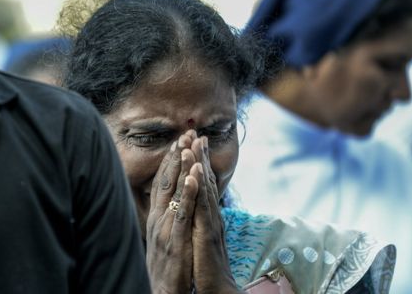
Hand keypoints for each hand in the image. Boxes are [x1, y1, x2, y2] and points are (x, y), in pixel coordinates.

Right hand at [146, 134, 198, 293]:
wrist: (162, 292)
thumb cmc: (166, 267)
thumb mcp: (163, 238)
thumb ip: (167, 218)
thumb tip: (171, 201)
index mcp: (157, 217)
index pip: (163, 183)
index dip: (171, 161)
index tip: (179, 141)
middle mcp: (158, 219)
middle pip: (167, 181)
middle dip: (177, 156)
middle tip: (186, 132)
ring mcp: (166, 229)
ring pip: (174, 192)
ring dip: (182, 167)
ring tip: (189, 145)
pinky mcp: (175, 241)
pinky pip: (182, 214)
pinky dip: (187, 194)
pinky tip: (192, 178)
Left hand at [191, 137, 242, 293]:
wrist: (218, 289)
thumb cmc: (207, 266)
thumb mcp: (201, 238)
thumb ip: (199, 221)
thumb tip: (196, 207)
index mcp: (207, 216)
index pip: (202, 185)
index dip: (198, 163)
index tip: (193, 143)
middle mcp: (211, 216)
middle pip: (205, 181)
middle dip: (199, 157)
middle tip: (195, 133)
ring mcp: (210, 224)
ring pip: (204, 190)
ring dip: (199, 166)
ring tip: (193, 145)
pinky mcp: (207, 234)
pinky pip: (202, 208)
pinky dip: (199, 189)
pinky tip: (196, 174)